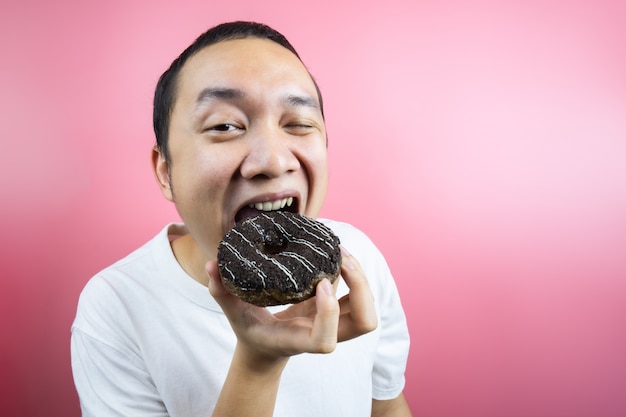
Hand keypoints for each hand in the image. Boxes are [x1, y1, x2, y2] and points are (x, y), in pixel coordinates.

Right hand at [205, 246, 376, 360]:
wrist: (267, 348)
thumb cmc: (251, 332)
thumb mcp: (233, 313)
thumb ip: (221, 292)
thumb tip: (211, 266)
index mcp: (298, 340)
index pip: (325, 340)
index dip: (329, 313)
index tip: (320, 283)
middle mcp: (323, 334)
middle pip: (364, 322)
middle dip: (360, 288)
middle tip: (341, 259)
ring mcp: (335, 324)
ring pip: (367, 310)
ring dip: (362, 279)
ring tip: (341, 251)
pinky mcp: (337, 311)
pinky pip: (358, 295)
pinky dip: (355, 274)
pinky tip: (337, 253)